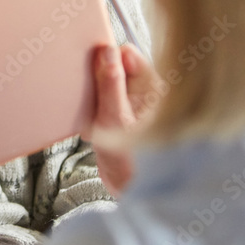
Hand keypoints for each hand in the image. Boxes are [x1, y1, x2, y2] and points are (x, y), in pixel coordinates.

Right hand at [87, 44, 158, 196]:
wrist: (133, 193)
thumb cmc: (132, 162)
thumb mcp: (114, 118)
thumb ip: (110, 83)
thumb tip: (107, 51)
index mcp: (154, 87)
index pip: (127, 53)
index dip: (107, 59)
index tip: (91, 71)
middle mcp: (149, 93)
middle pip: (117, 68)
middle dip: (100, 83)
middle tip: (93, 102)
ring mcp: (138, 106)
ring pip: (110, 86)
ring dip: (97, 100)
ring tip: (97, 120)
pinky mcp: (127, 118)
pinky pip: (107, 103)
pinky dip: (98, 113)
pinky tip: (97, 129)